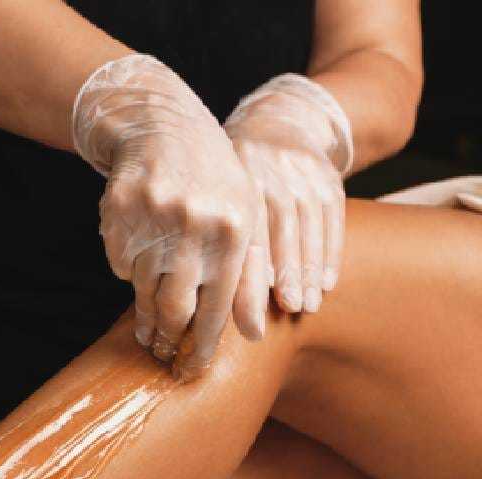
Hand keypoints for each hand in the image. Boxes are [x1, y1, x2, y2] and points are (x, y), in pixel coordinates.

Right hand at [73, 55, 266, 378]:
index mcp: (232, 231)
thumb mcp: (245, 220)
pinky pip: (120, 263)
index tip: (191, 371)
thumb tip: (252, 334)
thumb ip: (250, 277)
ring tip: (147, 331)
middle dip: (167, 339)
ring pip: (143, 290)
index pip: (217, 307)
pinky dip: (128, 270)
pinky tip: (138, 261)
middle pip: (174, 307)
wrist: (164, 127)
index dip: (202, 346)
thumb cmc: (215, 181)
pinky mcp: (118, 213)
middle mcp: (193, 226)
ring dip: (145, 315)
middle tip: (162, 355)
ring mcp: (151, 218)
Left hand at [224, 74, 352, 312]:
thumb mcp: (210, 187)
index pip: (244, 229)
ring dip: (310, 270)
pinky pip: (333, 218)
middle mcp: (270, 171)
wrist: (275, 121)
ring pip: (310, 226)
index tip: (257, 301)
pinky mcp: (327, 175)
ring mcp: (303, 171)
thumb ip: (204, 230)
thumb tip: (191, 290)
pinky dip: (331, 253)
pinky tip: (326, 283)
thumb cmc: (227, 173)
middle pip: (281, 228)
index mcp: (235, 176)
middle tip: (289, 310)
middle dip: (287, 274)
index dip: (252, 267)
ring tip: (306, 306)